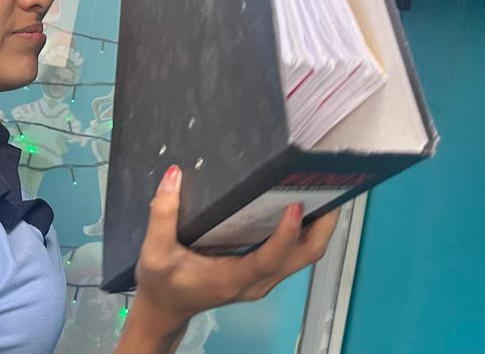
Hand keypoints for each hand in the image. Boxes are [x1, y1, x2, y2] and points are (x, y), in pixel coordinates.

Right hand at [130, 165, 338, 338]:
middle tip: (330, 188)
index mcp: (233, 278)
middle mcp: (257, 281)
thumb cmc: (163, 283)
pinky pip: (296, 252)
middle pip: (304, 257)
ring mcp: (265, 278)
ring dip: (320, 226)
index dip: (286, 235)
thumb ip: (162, 214)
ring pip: (305, 255)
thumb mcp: (154, 252)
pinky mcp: (265, 271)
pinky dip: (307, 229)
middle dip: (322, 226)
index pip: (269, 259)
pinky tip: (306, 203)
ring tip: (325, 188)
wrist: (166, 309)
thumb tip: (174, 174)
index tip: (295, 206)